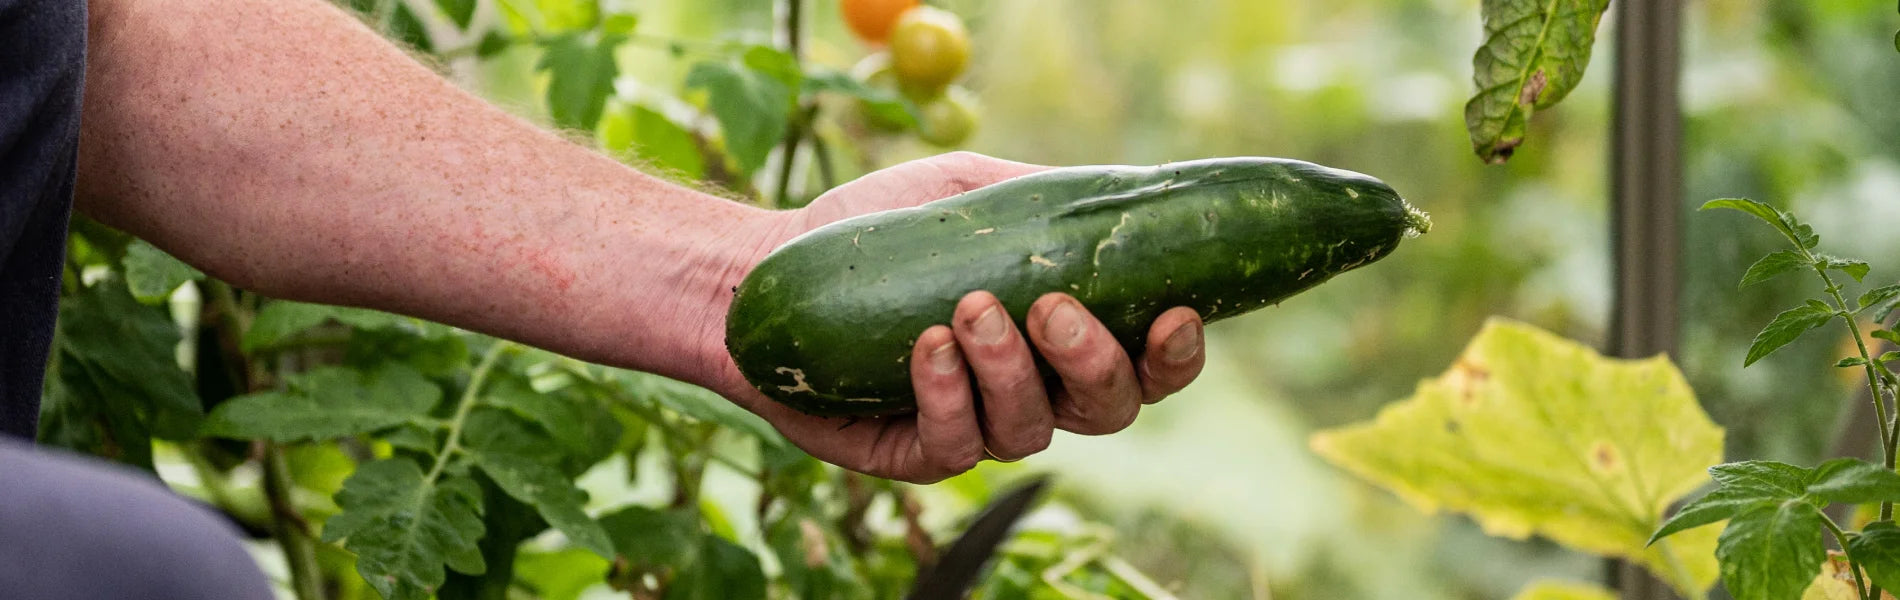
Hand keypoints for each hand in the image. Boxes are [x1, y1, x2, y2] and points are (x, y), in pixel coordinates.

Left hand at [705, 152, 1206, 482]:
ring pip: (1031, 429)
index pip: (1146, 366)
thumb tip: (1120, 189)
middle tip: (1052, 309)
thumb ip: (1042, 196)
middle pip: (1108, 410)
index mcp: (1063, 340)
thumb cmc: (879, 229)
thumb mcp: (970, 191)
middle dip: (1094, 361)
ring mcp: (977, 428)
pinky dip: (945, 393)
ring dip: (1009, 369)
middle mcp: (1034, 392)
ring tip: (969, 309)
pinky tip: (926, 346)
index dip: (1176, 356)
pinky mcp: (916, 453)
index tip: (1175, 313)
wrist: (774, 264)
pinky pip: (953, 445)